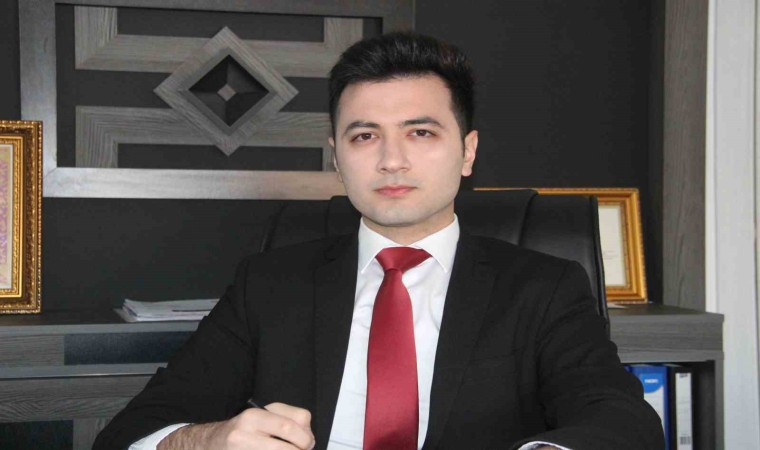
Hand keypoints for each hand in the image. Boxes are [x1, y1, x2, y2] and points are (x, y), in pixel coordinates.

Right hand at [157, 402, 314, 449]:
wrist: (211, 443)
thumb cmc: (242, 431)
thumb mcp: (262, 418)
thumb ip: (286, 422)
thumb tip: (308, 438)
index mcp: (256, 415)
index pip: (295, 422)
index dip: (307, 435)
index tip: (308, 441)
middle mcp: (247, 428)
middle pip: (290, 441)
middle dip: (302, 448)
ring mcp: (241, 446)